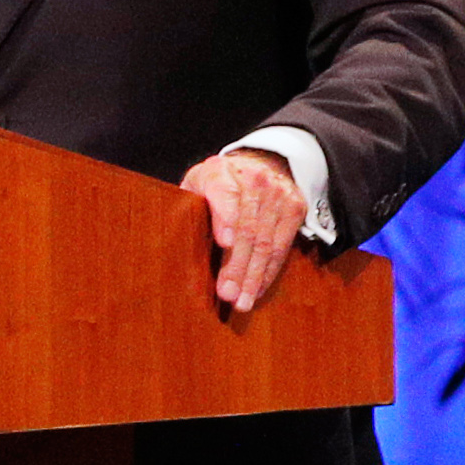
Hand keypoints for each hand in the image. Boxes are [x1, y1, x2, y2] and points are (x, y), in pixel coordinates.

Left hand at [183, 147, 307, 313]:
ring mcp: (278, 194)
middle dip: (237, 265)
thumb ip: (186, 206)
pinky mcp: (295, 209)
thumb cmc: (215, 183)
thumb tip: (169, 242)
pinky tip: (257, 289)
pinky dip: (269, 272)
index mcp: (220, 172)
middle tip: (227, 293)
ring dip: (253, 276)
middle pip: (248, 228)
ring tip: (242, 301)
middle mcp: (254, 180)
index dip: (226, 218)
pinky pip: (282, 246)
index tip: (224, 242)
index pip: (225, 195)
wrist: (259, 163)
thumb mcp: (194, 184)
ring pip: (266, 242)